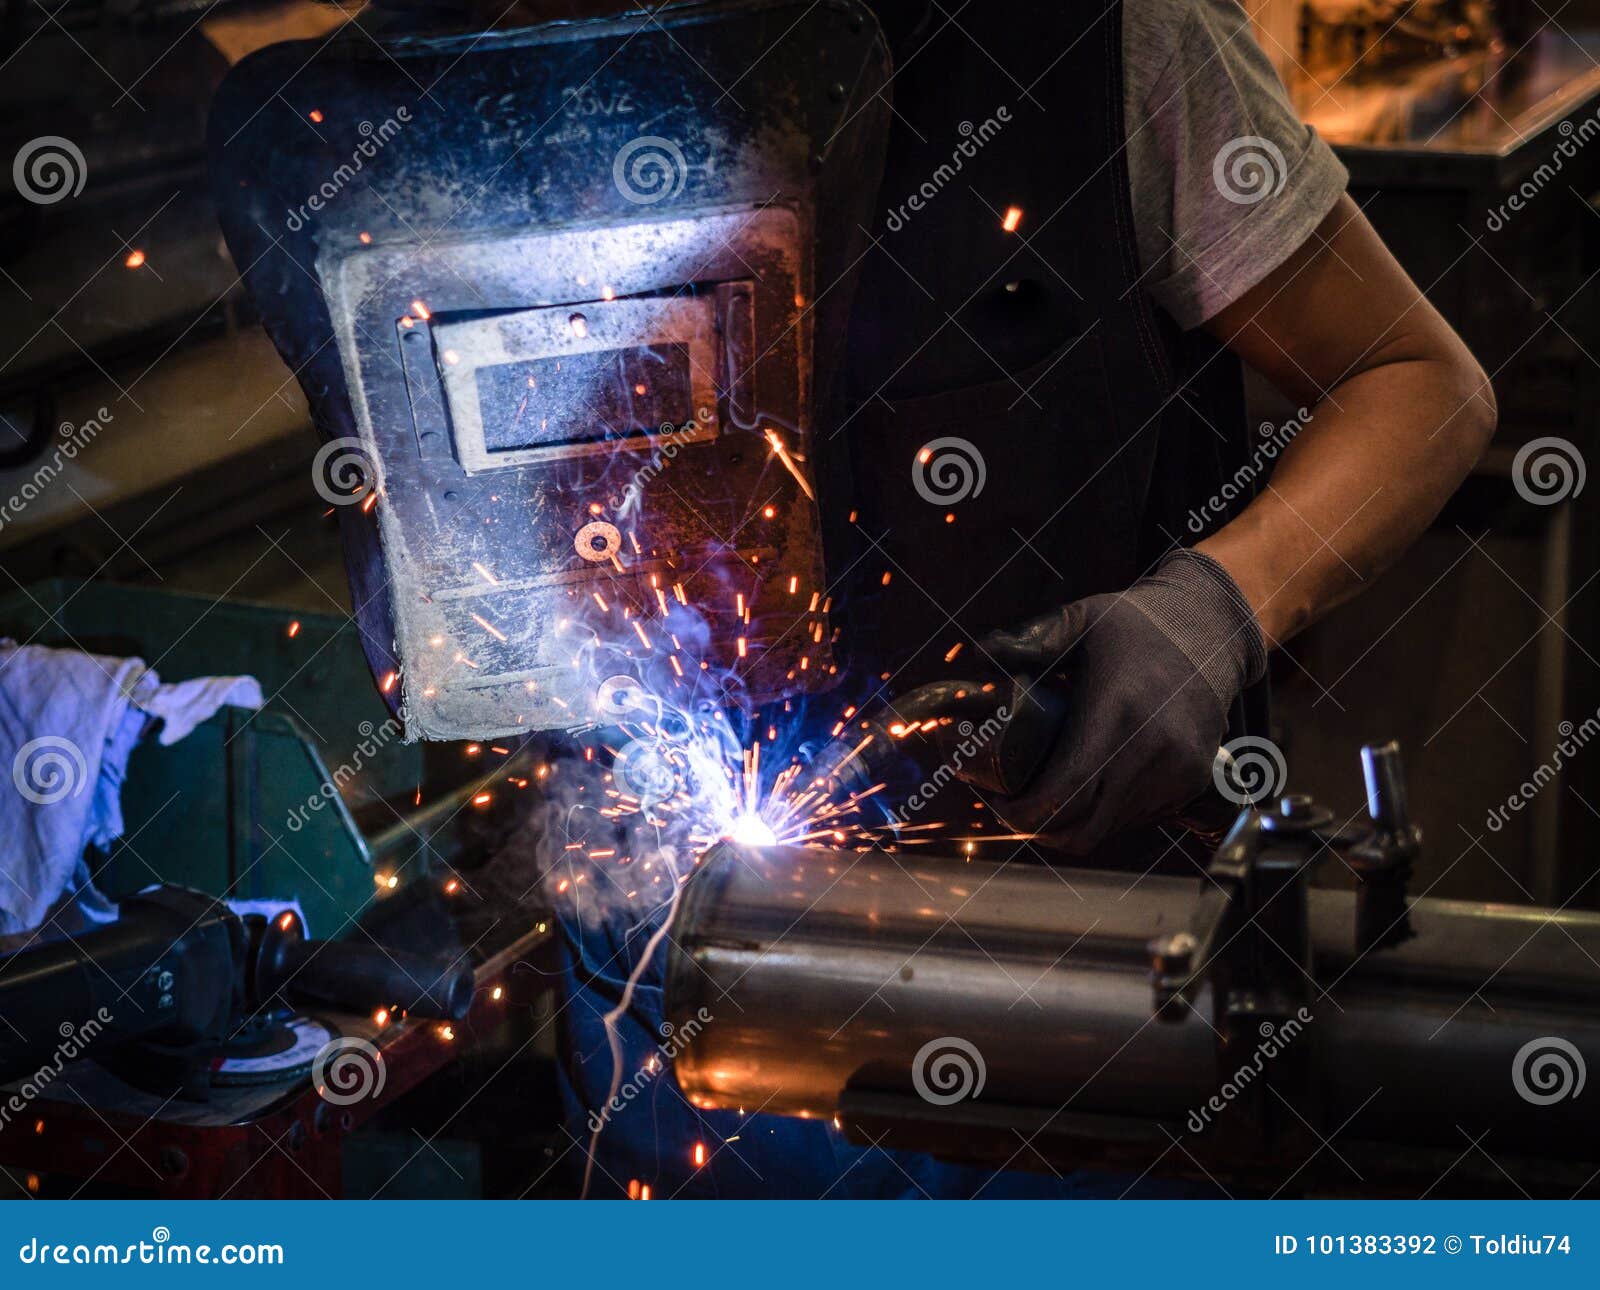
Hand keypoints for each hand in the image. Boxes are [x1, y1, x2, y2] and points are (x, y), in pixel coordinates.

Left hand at [978, 549, 1265, 852]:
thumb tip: (977, 655)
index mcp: (1117, 712)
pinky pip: (1135, 818)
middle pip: (1079, 829)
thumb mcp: (1081, 618)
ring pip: (1107, 829)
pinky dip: (1104, 812)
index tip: (997, 797)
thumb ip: (1030, 640)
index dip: (1020, 812)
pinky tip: (1089, 781)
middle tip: (1012, 802)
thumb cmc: (1135, 623)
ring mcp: (1177, 772)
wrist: (1212, 628)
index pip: (1062, 797)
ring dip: (1071, 821)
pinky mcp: (1191, 781)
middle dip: (1037, 826)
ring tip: (1047, 789)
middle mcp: (1152, 750)